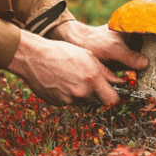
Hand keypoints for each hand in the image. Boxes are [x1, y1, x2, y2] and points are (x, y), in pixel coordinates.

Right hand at [7, 30, 124, 105]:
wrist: (34, 57)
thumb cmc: (62, 52)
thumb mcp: (88, 56)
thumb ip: (106, 72)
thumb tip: (121, 82)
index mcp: (93, 79)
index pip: (113, 100)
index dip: (114, 96)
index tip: (112, 92)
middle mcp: (82, 92)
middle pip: (97, 100)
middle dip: (95, 92)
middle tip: (85, 78)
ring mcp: (69, 99)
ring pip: (82, 100)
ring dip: (80, 92)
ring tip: (70, 76)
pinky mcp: (58, 103)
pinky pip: (68, 101)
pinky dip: (67, 94)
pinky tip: (60, 81)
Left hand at [47, 21, 155, 67]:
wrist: (80, 47)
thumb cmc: (94, 42)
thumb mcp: (111, 49)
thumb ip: (128, 57)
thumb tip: (146, 64)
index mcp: (136, 26)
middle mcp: (139, 35)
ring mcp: (136, 46)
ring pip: (154, 54)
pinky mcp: (132, 57)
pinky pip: (145, 63)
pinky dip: (150, 69)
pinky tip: (150, 77)